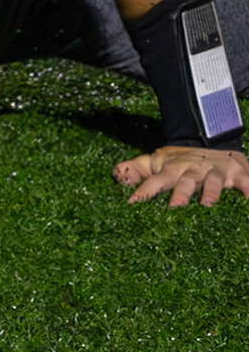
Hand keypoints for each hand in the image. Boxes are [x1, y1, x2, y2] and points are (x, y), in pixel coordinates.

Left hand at [113, 145, 248, 206]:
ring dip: (211, 191)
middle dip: (180, 193)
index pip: (154, 180)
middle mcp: (193, 170)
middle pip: (185, 181)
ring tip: (208, 205)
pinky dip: (248, 188)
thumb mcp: (156, 163)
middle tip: (174, 208)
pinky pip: (245, 181)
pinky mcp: (238, 173)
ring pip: (213, 180)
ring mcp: (215, 171)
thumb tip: (117, 178)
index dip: (143, 190)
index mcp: (171, 170)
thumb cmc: (180, 162)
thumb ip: (135, 170)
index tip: (132, 203)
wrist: (215, 143)